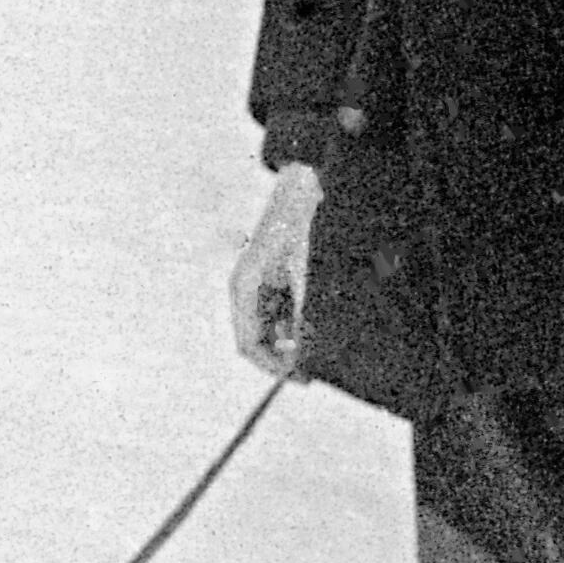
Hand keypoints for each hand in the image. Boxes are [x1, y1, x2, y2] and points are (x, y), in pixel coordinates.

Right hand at [230, 164, 323, 376]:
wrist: (305, 186)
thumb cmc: (303, 225)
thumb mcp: (305, 274)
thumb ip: (300, 315)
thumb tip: (301, 353)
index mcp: (244, 287)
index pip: (247, 343)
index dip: (272, 365)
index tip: (298, 377)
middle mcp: (246, 288)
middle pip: (258, 338)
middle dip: (283, 356)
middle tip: (312, 371)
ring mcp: (259, 282)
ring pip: (271, 327)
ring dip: (293, 340)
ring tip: (320, 346)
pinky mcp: (274, 276)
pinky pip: (282, 311)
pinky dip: (299, 322)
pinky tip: (318, 323)